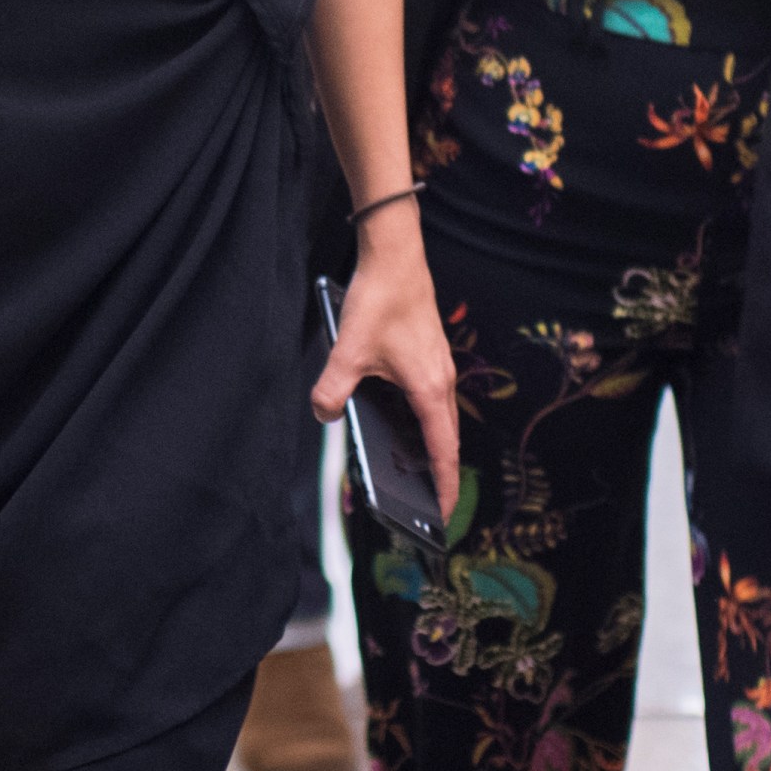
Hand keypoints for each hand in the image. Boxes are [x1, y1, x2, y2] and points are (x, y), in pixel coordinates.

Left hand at [311, 206, 461, 520]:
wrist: (395, 254)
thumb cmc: (380, 299)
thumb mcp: (349, 351)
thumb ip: (333, 389)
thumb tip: (324, 416)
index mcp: (429, 388)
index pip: (443, 450)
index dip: (444, 486)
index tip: (443, 515)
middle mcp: (440, 381)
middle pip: (447, 438)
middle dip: (441, 474)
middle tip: (432, 504)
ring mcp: (438, 366)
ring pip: (439, 418)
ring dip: (433, 446)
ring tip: (419, 472)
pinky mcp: (428, 354)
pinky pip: (431, 399)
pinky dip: (424, 420)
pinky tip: (402, 422)